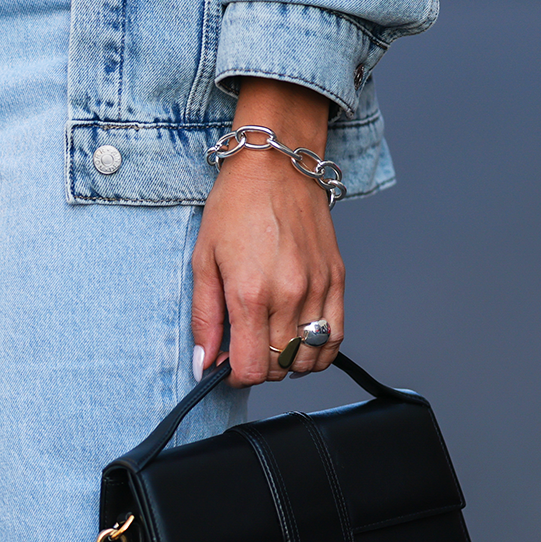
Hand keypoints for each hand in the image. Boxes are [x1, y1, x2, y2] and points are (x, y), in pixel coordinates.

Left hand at [192, 78, 344, 387]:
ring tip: (272, 340)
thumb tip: (205, 362)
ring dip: (289, 361)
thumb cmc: (235, 207)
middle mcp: (289, 294)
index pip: (253, 368)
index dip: (237, 374)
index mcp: (250, 292)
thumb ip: (204, 317)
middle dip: (260, 366)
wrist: (275, 167)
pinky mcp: (337, 279)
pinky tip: (300, 338)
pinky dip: (319, 349)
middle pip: (281, 367)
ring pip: (310, 357)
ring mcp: (318, 287)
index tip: (229, 362)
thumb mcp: (203, 260)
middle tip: (246, 344)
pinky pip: (337, 335)